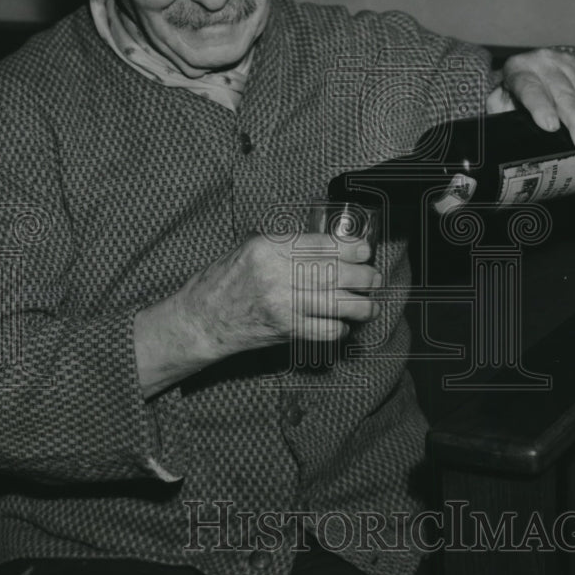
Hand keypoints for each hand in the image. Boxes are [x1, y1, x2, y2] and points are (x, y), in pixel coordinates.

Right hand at [175, 232, 380, 356]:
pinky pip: (325, 330)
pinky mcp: (285, 330)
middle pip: (336, 273)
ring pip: (337, 304)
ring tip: (369, 306)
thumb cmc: (224, 282)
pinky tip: (343, 325)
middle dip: (363, 277)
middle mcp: (277, 274)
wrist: (201, 320)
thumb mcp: (249, 249)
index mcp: (268, 248)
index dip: (351, 248)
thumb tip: (327, 244)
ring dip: (361, 306)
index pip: (321, 244)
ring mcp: (282, 304)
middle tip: (373, 279)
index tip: (365, 251)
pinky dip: (340, 328)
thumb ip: (285, 245)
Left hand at [487, 48, 574, 155]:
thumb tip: (509, 141)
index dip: (541, 107)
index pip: (529, 88)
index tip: (550, 127)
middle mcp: (544, 62)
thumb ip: (502, 116)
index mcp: (518, 71)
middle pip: (564, 93)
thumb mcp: (500, 105)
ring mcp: (568, 63)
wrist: (529, 72)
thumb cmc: (512, 98)